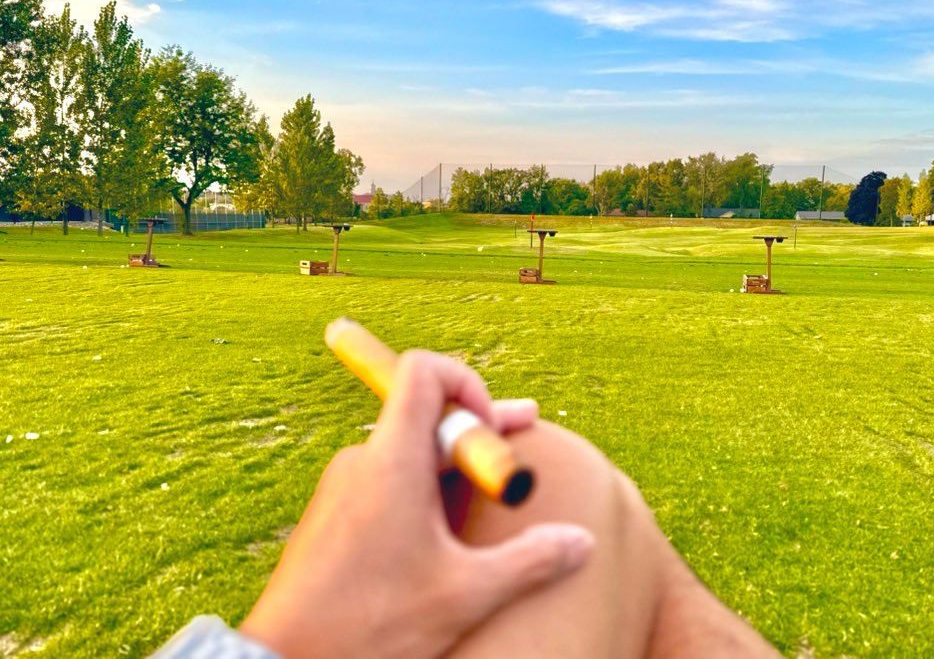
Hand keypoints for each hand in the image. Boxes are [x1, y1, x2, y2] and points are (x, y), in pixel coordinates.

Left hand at [239, 350, 593, 658]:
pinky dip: (424, 484)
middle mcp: (363, 459)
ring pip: (408, 448)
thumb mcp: (464, 594)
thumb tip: (581, 542)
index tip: (494, 429)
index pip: (422, 371)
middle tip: (526, 427)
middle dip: (479, 424)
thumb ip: (529, 561)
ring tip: (491, 482)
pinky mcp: (335, 513)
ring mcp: (344, 485)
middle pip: (426, 411)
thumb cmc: (370, 624)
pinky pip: (387, 476)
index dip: (467, 383)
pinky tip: (444, 522)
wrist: (284, 658)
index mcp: (391, 458)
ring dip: (454, 459)